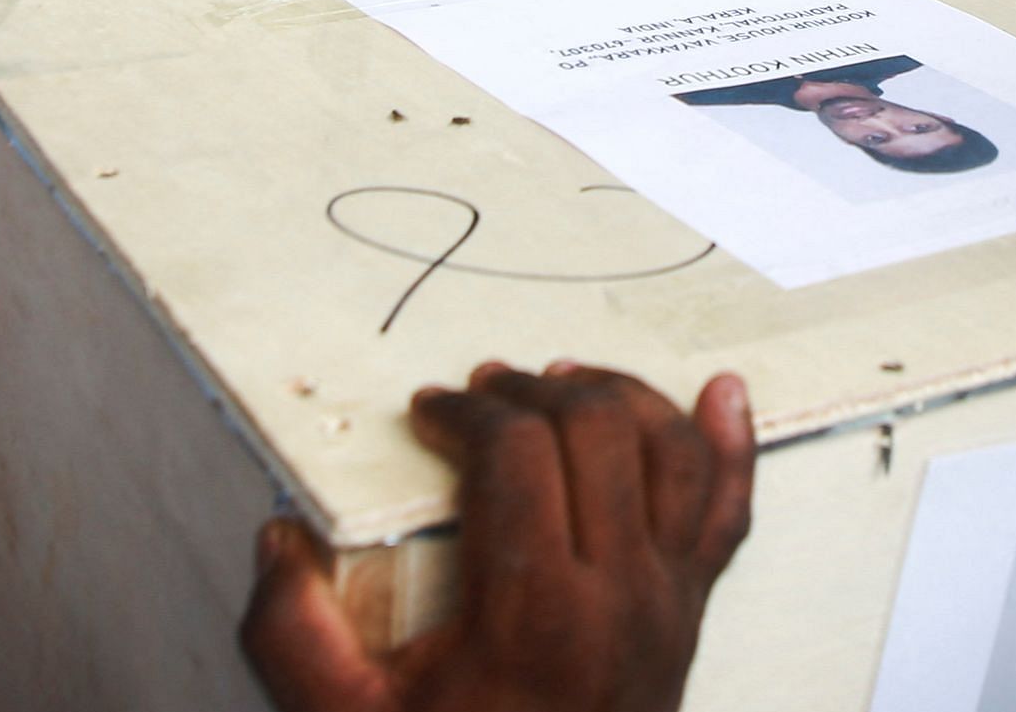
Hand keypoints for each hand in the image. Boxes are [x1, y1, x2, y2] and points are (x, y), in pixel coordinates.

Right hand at [240, 364, 753, 711]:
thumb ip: (291, 631)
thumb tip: (282, 538)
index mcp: (534, 613)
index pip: (516, 455)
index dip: (467, 412)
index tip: (429, 412)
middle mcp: (619, 596)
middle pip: (595, 430)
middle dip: (531, 391)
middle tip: (481, 394)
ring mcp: (668, 602)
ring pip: (671, 453)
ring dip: (618, 397)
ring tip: (560, 384)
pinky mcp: (692, 612)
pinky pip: (730, 514)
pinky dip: (733, 444)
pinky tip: (723, 390)